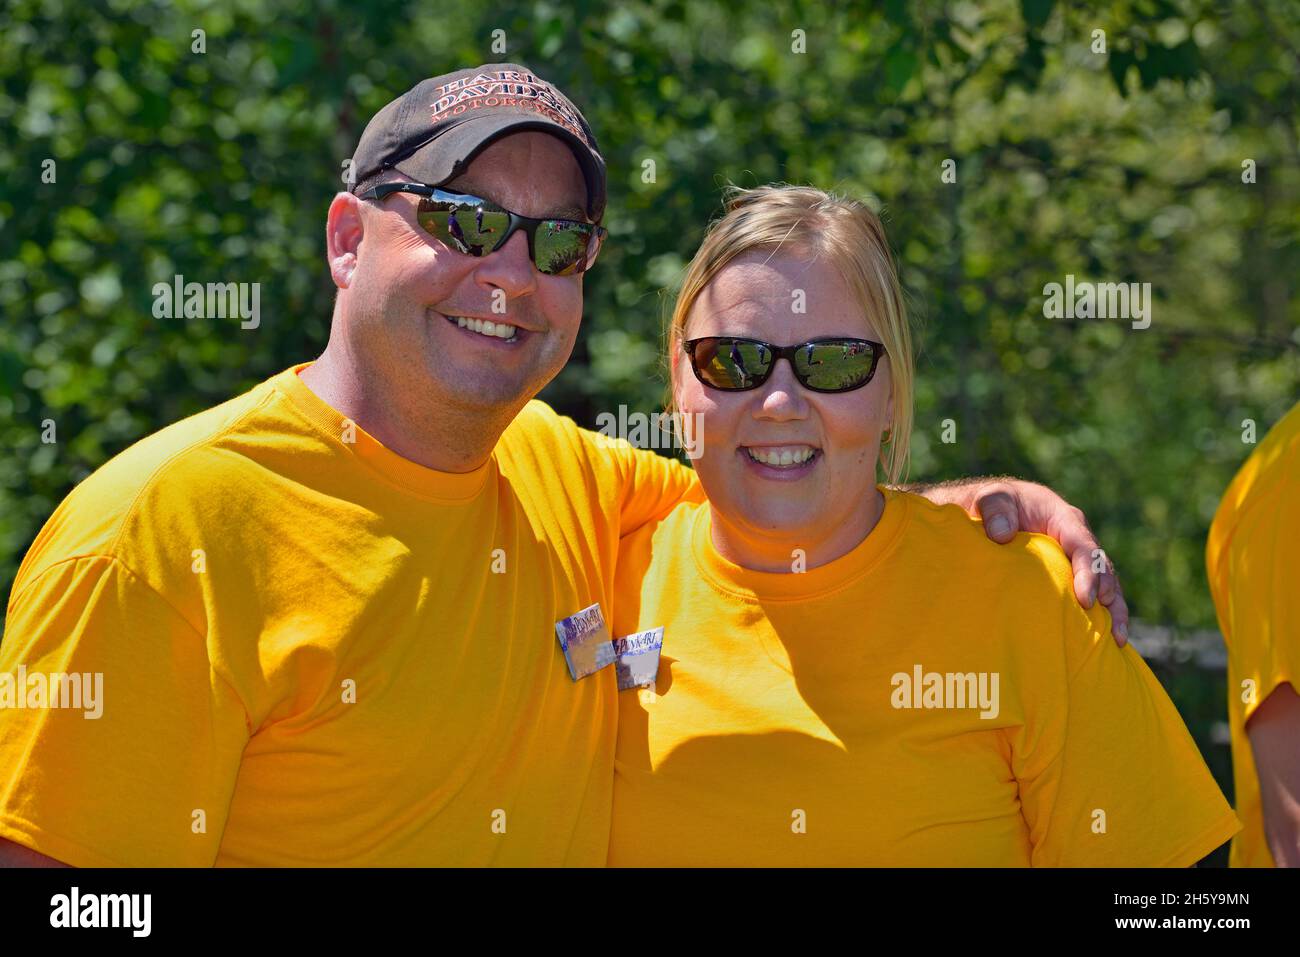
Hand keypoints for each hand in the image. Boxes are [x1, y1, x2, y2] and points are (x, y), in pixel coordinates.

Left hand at [908, 478, 1129, 645]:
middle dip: (1108, 597)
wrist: (991, 512)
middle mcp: (1076, 541)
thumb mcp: (991, 499)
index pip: (1083, 547)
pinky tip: (1104, 641)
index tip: (1085, 599)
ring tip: (1117, 639)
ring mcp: (1075, 560)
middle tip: (1110, 627)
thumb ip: (995, 510)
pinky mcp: (1068, 577)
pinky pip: (1090, 596)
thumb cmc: (993, 504)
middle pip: (1101, 570)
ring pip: (1104, 585)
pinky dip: (1099, 617)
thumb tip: (1002, 535)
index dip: (1088, 573)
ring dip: (1113, 611)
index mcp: (1064, 520)